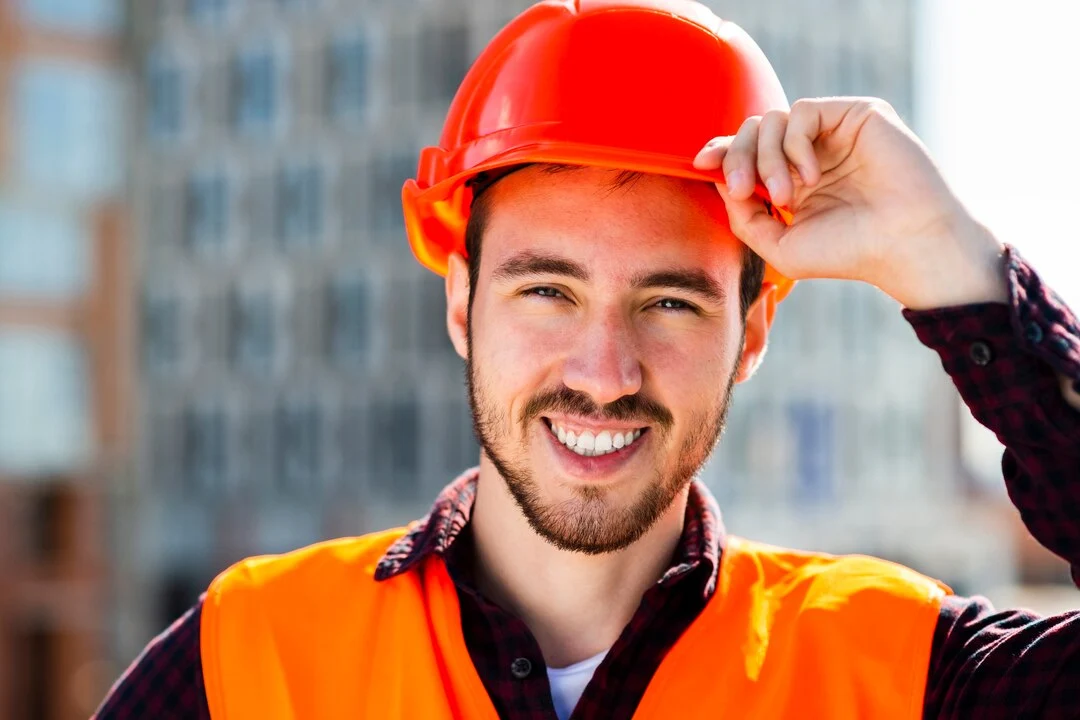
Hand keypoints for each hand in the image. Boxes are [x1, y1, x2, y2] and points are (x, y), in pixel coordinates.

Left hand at [693, 97, 1007, 309]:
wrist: (903, 246)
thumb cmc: (848, 253)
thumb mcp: (779, 245)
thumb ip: (743, 216)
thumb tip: (716, 178)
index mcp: (792, 180)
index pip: (746, 153)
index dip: (721, 153)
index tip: (702, 165)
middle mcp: (810, 153)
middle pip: (752, 131)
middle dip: (737, 158)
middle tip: (744, 191)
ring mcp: (833, 133)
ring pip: (772, 119)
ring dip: (766, 158)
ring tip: (785, 195)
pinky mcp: (856, 115)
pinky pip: (802, 111)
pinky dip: (795, 144)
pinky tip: (811, 177)